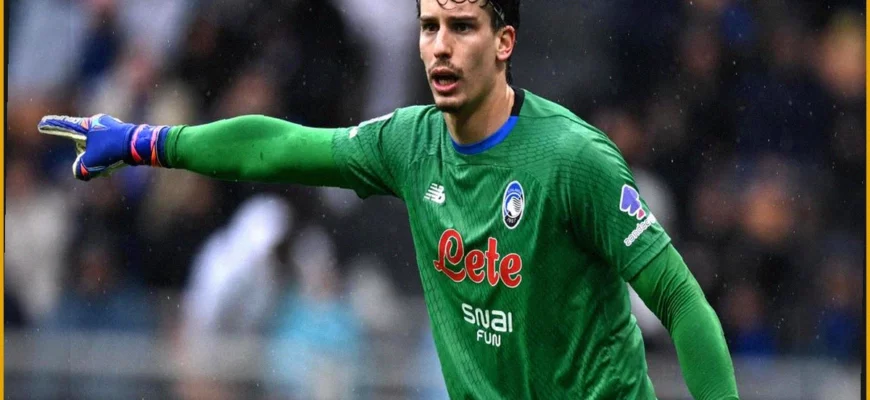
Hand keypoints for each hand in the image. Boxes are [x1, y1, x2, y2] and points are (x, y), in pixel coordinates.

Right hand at [38, 114, 168, 180]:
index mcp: (87, 125)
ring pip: (97, 150)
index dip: (52, 126)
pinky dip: (110, 159)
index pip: (65, 126)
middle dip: (87, 156)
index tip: (41, 123)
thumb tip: (80, 171)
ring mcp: (110, 128)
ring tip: (111, 161)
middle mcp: (98, 123)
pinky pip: (109, 151)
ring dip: (100, 160)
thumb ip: (79, 169)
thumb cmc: (114, 150)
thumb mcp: (91, 163)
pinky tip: (118, 161)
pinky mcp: (121, 135)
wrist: (141, 146)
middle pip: (83, 143)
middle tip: (98, 160)